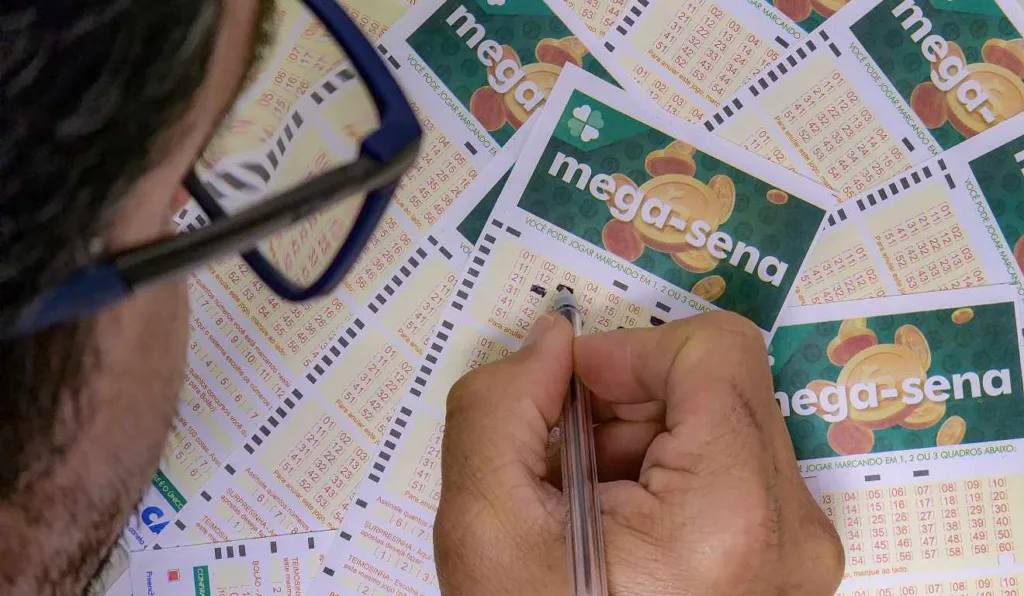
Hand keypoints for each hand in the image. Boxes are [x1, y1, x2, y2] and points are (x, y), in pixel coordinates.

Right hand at [434, 311, 843, 594]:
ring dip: (643, 439)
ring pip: (723, 423)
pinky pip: (731, 469)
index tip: (570, 391)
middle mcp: (793, 530)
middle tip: (566, 457)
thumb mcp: (485, 524)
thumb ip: (502, 404)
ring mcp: (799, 552)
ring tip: (587, 503)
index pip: (715, 350)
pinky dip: (667, 472)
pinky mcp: (787, 563)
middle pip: (720, 386)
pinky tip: (618, 524)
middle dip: (629, 402)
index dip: (630, 351)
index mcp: (732, 514)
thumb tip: (552, 341)